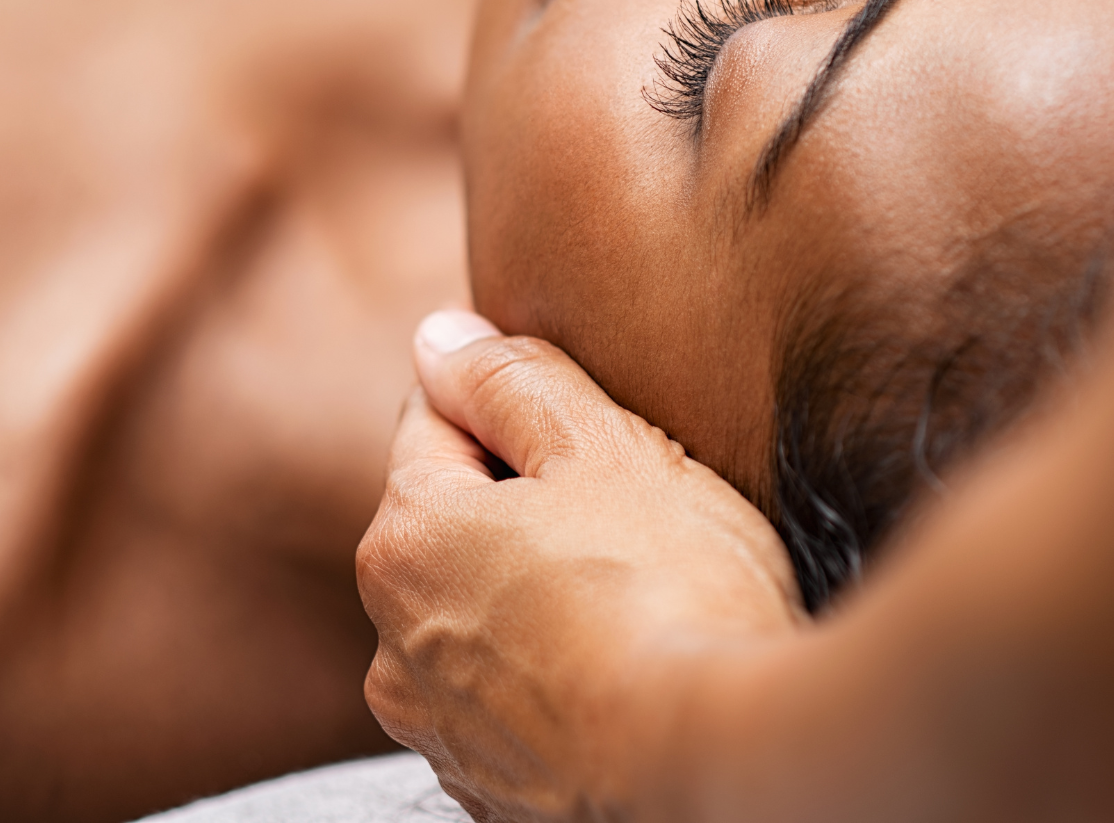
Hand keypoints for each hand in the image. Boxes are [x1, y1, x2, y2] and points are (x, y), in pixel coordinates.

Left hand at [356, 311, 801, 821]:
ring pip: (481, 610)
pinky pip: (512, 692)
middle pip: (454, 520)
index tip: (579, 419)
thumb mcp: (600, 447)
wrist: (720, 767)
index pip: (436, 420)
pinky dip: (552, 669)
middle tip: (626, 508)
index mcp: (406, 536)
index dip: (510, 402)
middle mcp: (393, 639)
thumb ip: (510, 380)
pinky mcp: (489, 790)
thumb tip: (440, 337)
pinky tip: (624, 663)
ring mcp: (438, 726)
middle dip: (523, 499)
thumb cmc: (667, 590)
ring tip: (633, 594)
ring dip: (534, 588)